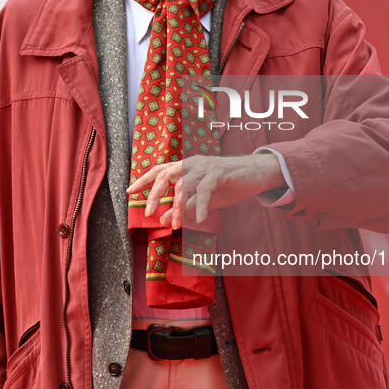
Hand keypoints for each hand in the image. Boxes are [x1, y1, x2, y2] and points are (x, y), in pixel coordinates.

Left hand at [128, 153, 283, 229]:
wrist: (258, 173)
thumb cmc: (229, 185)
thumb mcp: (201, 200)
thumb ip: (181, 207)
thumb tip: (160, 220)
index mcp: (187, 166)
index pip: (160, 170)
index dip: (144, 180)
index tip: (130, 192)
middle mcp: (193, 163)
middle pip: (166, 175)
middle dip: (155, 195)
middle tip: (148, 214)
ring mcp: (206, 167)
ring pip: (184, 186)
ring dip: (177, 207)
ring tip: (175, 225)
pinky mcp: (220, 173)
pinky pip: (205, 191)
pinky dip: (200, 206)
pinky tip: (198, 220)